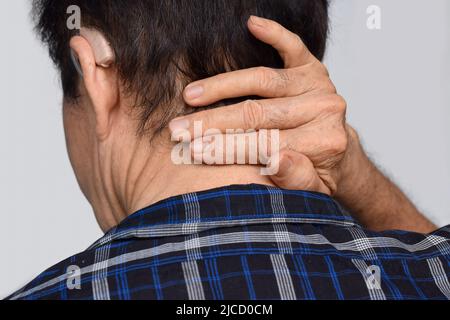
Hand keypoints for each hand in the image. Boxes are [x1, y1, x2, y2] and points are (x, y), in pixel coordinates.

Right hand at [169, 16, 357, 195]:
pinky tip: (252, 25)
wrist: (341, 154)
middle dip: (212, 122)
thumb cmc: (319, 174)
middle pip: (257, 113)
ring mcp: (318, 85)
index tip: (192, 151)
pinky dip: (273, 33)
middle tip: (179, 129)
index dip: (225, 148)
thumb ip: (296, 178)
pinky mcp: (314, 68)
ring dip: (221, 86)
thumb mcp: (312, 191)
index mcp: (323, 143)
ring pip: (262, 81)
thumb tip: (276, 160)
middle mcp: (323, 110)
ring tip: (190, 95)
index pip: (263, 144)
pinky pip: (293, 46)